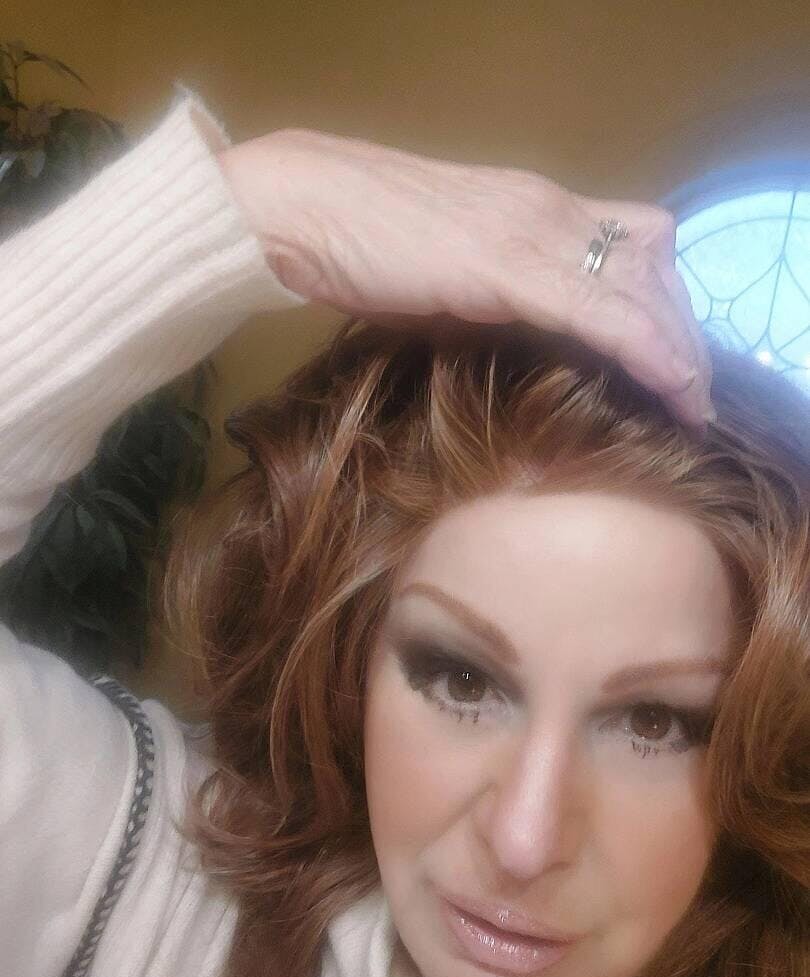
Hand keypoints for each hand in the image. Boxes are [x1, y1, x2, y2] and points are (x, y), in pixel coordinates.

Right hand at [218, 128, 712, 427]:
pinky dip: (646, 349)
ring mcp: (534, 231)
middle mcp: (549, 208)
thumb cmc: (357, 245)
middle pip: (654, 265)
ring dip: (677, 348)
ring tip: (691, 405)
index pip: (633, 244)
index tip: (671, 358)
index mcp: (534, 207)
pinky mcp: (511, 266)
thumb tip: (519, 346)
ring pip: (642, 288)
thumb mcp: (444, 278)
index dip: (660, 302)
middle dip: (680, 330)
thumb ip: (493, 303)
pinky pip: (604, 311)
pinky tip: (672, 386)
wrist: (301, 210)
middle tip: (690, 392)